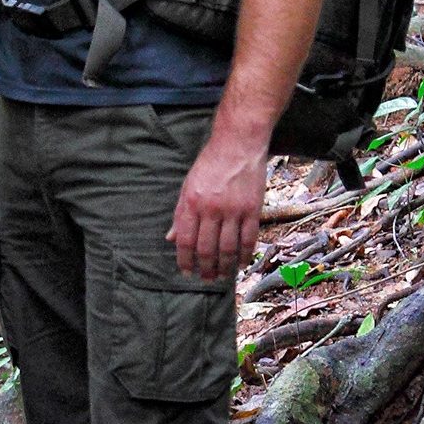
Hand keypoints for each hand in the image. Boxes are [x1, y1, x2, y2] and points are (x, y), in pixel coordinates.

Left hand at [169, 127, 268, 281]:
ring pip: (228, 248)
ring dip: (225, 266)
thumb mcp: (187, 186)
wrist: (237, 145)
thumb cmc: (209, 164)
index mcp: (192, 203)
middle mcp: (211, 209)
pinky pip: (249, 238)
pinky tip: (242, 263)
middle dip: (206, 268)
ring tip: (223, 275)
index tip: (187, 272)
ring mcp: (233, 210)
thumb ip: (180, 214)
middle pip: (207, 248)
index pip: (186, 240)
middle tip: (206, 279)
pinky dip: (246, 254)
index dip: (185, 260)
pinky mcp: (252, 209)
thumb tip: (171, 238)